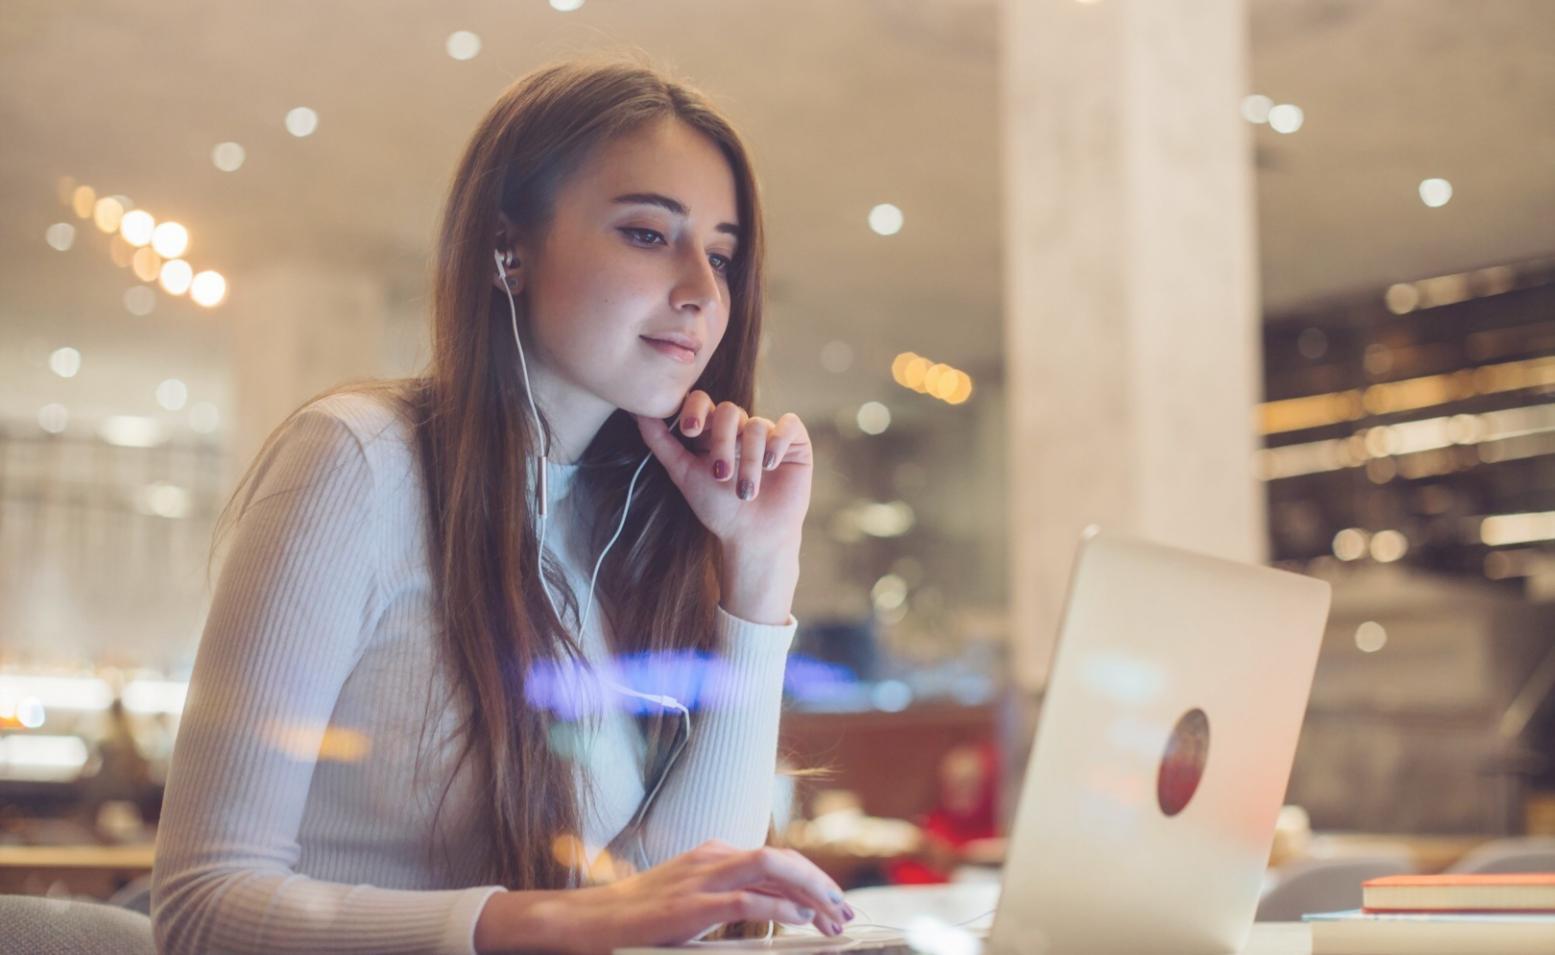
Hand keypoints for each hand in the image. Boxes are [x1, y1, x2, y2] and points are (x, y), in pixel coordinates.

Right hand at [477, 841, 854, 954]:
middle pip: (781, 858)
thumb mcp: (689, 899)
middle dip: (820, 883)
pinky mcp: (688, 906)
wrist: (584, 921)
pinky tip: (799, 920)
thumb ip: (727, 898)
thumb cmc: (635, 916)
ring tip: (833, 915)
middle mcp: (711, 857)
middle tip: (845, 912)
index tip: (833, 904)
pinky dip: (778, 907)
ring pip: (770, 867)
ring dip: (809, 890)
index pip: (776, 859)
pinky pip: (744, 900)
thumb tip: (775, 909)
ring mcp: (699, 878)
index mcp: (713, 854)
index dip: (811, 879)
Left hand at [634, 392, 812, 557]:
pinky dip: (778, 442)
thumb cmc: (718, 509)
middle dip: (723, 443)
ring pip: (756, 426)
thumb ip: (660, 442)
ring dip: (750, 462)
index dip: (696, 409)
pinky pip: (788, 424)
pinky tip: (772, 466)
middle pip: (729, 411)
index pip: (703, 401)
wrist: (754, 537)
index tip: (690, 431)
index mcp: (713, 431)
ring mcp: (768, 433)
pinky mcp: (794, 442)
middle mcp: (740, 428)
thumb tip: (636, 410)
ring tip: (746, 492)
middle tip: (720, 475)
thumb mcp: (683, 473)